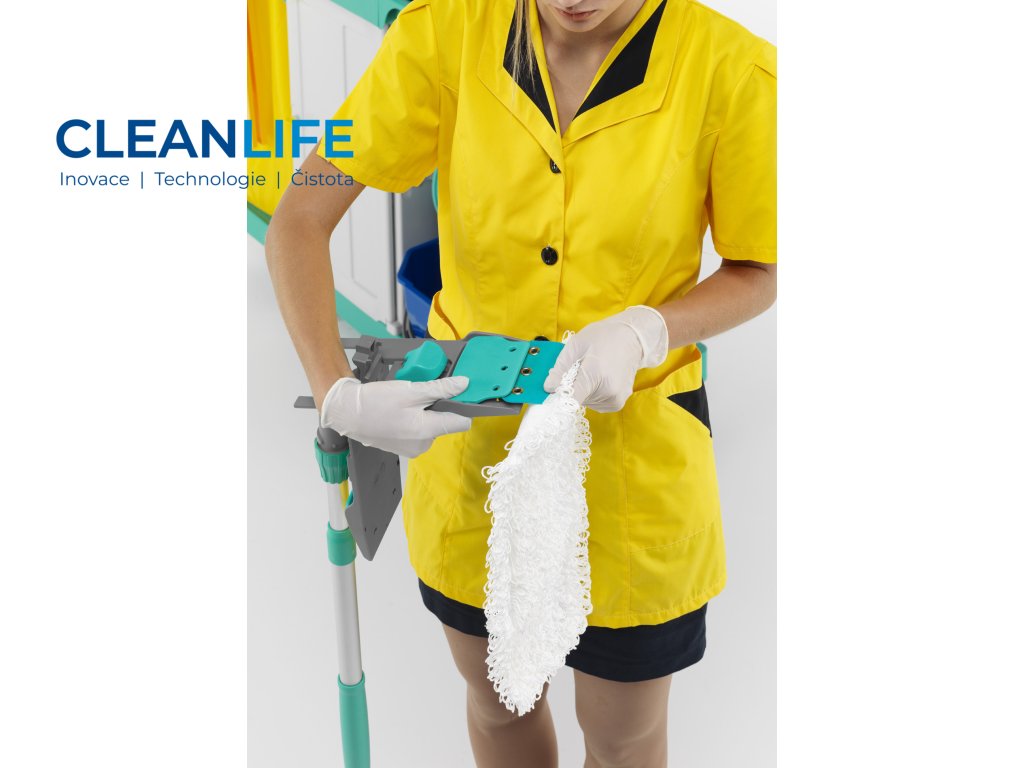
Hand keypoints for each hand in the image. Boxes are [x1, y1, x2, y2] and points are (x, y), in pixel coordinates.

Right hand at [319, 375, 472, 457]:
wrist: (346, 413)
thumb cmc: (376, 401)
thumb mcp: (410, 390)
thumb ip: (440, 389)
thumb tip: (464, 385)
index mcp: (427, 431)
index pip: (461, 423)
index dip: (462, 407)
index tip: (456, 394)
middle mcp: (423, 445)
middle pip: (444, 423)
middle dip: (437, 408)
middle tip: (419, 394)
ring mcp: (412, 449)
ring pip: (430, 427)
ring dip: (424, 414)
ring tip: (405, 403)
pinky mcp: (403, 449)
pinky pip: (418, 433)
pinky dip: (413, 421)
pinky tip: (398, 412)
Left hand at [543, 306, 668, 411]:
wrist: (632, 338)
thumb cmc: (603, 337)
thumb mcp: (576, 345)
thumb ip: (561, 368)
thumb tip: (548, 388)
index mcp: (595, 374)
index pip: (570, 400)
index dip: (557, 398)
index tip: (552, 392)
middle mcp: (608, 392)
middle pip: (576, 400)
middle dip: (571, 387)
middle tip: (579, 368)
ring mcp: (615, 399)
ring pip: (585, 402)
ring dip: (582, 391)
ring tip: (592, 371)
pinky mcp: (618, 403)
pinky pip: (595, 404)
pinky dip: (591, 394)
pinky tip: (598, 379)